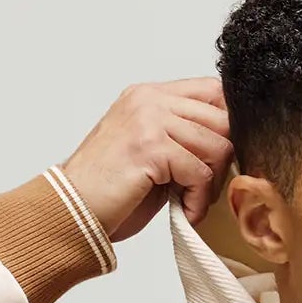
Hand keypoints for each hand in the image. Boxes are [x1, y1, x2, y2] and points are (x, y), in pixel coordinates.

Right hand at [61, 77, 233, 240]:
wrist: (72, 210)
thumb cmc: (110, 190)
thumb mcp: (150, 151)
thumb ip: (181, 137)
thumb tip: (228, 143)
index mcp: (149, 95)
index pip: (213, 90)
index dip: (229, 126)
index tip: (217, 161)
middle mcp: (149, 99)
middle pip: (222, 118)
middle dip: (222, 160)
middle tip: (203, 189)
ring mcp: (149, 120)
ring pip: (217, 145)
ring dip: (211, 184)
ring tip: (191, 201)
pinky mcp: (150, 147)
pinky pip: (199, 172)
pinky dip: (198, 200)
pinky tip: (185, 212)